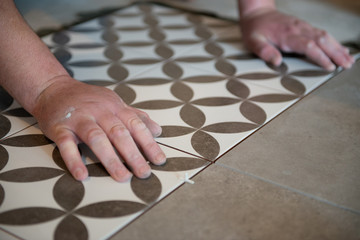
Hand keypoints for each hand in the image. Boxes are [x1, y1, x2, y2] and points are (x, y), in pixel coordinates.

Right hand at [33, 75, 165, 181]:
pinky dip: (74, 160)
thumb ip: (135, 116)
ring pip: (97, 138)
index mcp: (114, 107)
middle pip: (119, 133)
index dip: (148, 143)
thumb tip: (157, 130)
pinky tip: (82, 175)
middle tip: (144, 173)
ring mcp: (79, 119)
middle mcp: (99, 111)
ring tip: (123, 177)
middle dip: (133, 155)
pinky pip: (67, 145)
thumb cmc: (88, 99)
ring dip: (111, 159)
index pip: (136, 125)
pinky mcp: (60, 127)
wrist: (53, 88)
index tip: (159, 161)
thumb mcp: (114, 103)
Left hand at [240, 9, 354, 70]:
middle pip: (322, 40)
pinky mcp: (304, 27)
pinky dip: (333, 42)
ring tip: (349, 60)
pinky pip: (322, 34)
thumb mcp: (252, 41)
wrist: (257, 13)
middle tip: (347, 65)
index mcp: (287, 35)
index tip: (329, 66)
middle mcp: (298, 29)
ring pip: (325, 36)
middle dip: (336, 53)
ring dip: (338, 48)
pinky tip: (340, 49)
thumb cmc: (254, 29)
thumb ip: (264, 51)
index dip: (320, 57)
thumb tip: (276, 62)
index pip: (308, 46)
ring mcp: (303, 27)